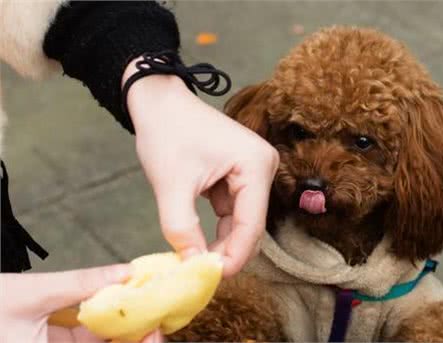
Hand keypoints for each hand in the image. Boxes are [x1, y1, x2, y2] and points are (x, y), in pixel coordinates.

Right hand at [0, 265, 162, 342]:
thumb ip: (80, 284)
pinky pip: (80, 335)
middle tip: (157, 318)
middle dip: (130, 335)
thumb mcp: (33, 294)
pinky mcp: (46, 341)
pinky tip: (116, 303)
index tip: (155, 329)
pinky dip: (98, 321)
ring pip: (93, 342)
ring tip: (144, 306)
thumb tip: (126, 272)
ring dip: (117, 326)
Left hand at [124, 60, 278, 275]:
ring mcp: (254, 171)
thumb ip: (181, 229)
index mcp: (256, 164)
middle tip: (201, 277)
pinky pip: (233, 212)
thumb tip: (192, 266)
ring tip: (196, 262)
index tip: (211, 280)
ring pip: (242, 222)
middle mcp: (263, 167)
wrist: (158, 102)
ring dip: (221, 242)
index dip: (234, 257)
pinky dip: (217, 228)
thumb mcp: (171, 185)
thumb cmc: (166, 132)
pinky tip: (200, 242)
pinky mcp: (241, 176)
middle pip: (252, 225)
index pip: (251, 224)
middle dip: (228, 252)